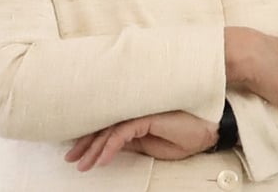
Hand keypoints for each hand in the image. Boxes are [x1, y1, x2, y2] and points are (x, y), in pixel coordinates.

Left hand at [64, 111, 217, 170]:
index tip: (76, 155)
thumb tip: (109, 149)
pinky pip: (122, 133)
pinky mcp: (145, 117)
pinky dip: (110, 147)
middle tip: (71, 159)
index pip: (106, 128)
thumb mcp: (151, 147)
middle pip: (102, 127)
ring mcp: (139, 112)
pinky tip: (102, 160)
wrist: (206, 131)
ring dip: (94, 149)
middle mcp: (133, 111)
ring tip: (84, 164)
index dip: (89, 141)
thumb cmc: (183, 136)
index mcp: (134, 118)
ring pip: (108, 130)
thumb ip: (131, 143)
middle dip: (85, 145)